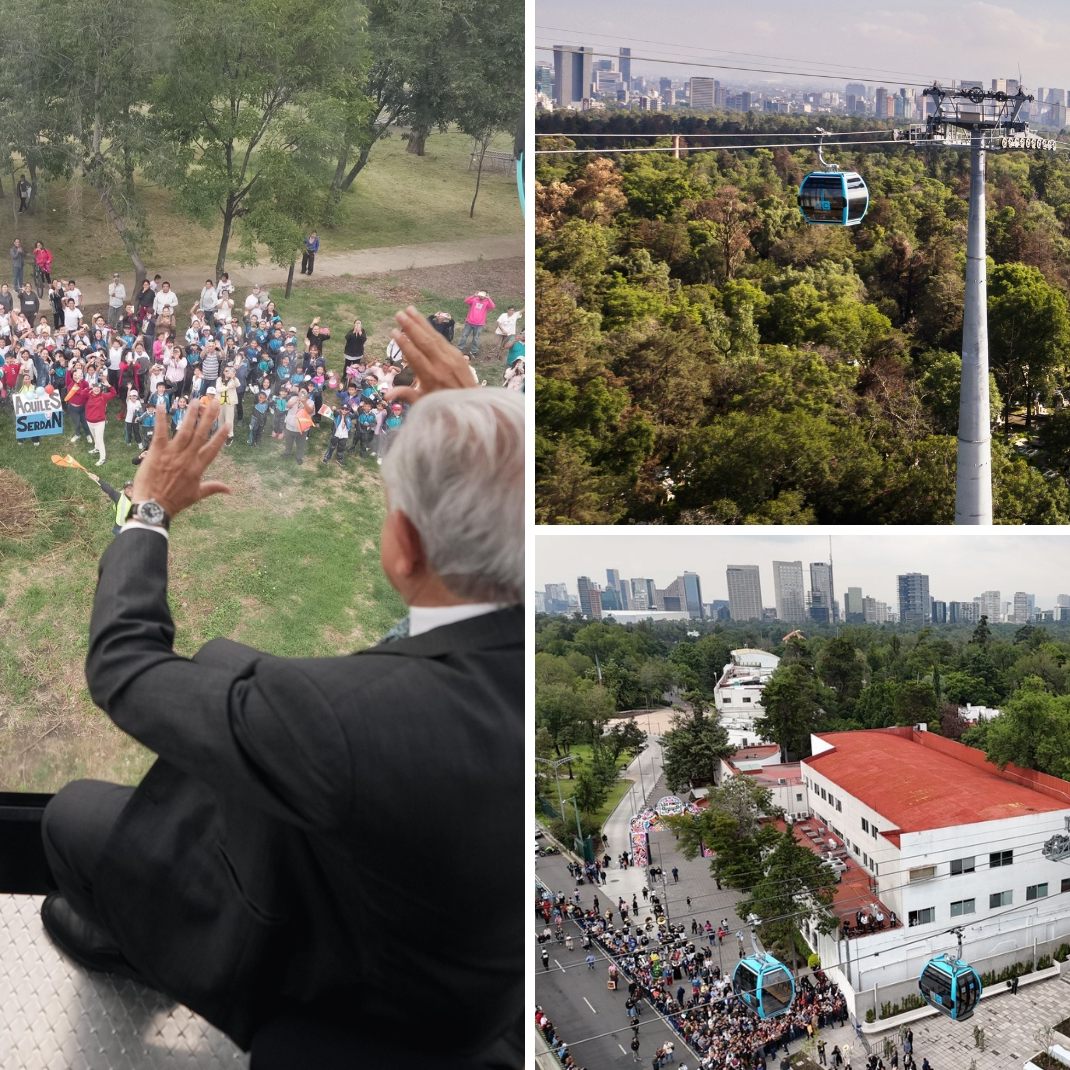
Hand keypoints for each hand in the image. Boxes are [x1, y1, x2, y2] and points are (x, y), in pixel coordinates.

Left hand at [131, 397, 229, 518]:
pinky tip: (164, 406)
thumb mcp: (197, 495)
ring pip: (184, 430)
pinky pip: (161, 432)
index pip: (213, 448)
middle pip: (201, 434)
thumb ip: (213, 488)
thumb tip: (231, 490)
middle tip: (215, 402)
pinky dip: (162, 419)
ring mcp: (172, 453)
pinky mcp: (157, 452)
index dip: (221, 435)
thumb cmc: (175, 502)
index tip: (227, 423)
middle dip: (209, 417)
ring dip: (191, 415)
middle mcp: (187, 458)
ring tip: (196, 401)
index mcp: (198, 467)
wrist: (153, 507)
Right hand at [386, 305, 474, 404]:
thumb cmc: (443, 405)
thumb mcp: (424, 403)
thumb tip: (386, 395)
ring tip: (409, 310)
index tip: (394, 331)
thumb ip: (406, 395)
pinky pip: (443, 340)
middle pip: (424, 341)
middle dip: (411, 326)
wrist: (471, 406)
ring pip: (434, 337)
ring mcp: (452, 358)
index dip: (404, 343)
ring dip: (421, 322)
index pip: (415, 356)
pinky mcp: (458, 355)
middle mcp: (441, 365)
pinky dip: (432, 330)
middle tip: (399, 313)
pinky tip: (424, 322)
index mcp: (431, 377)